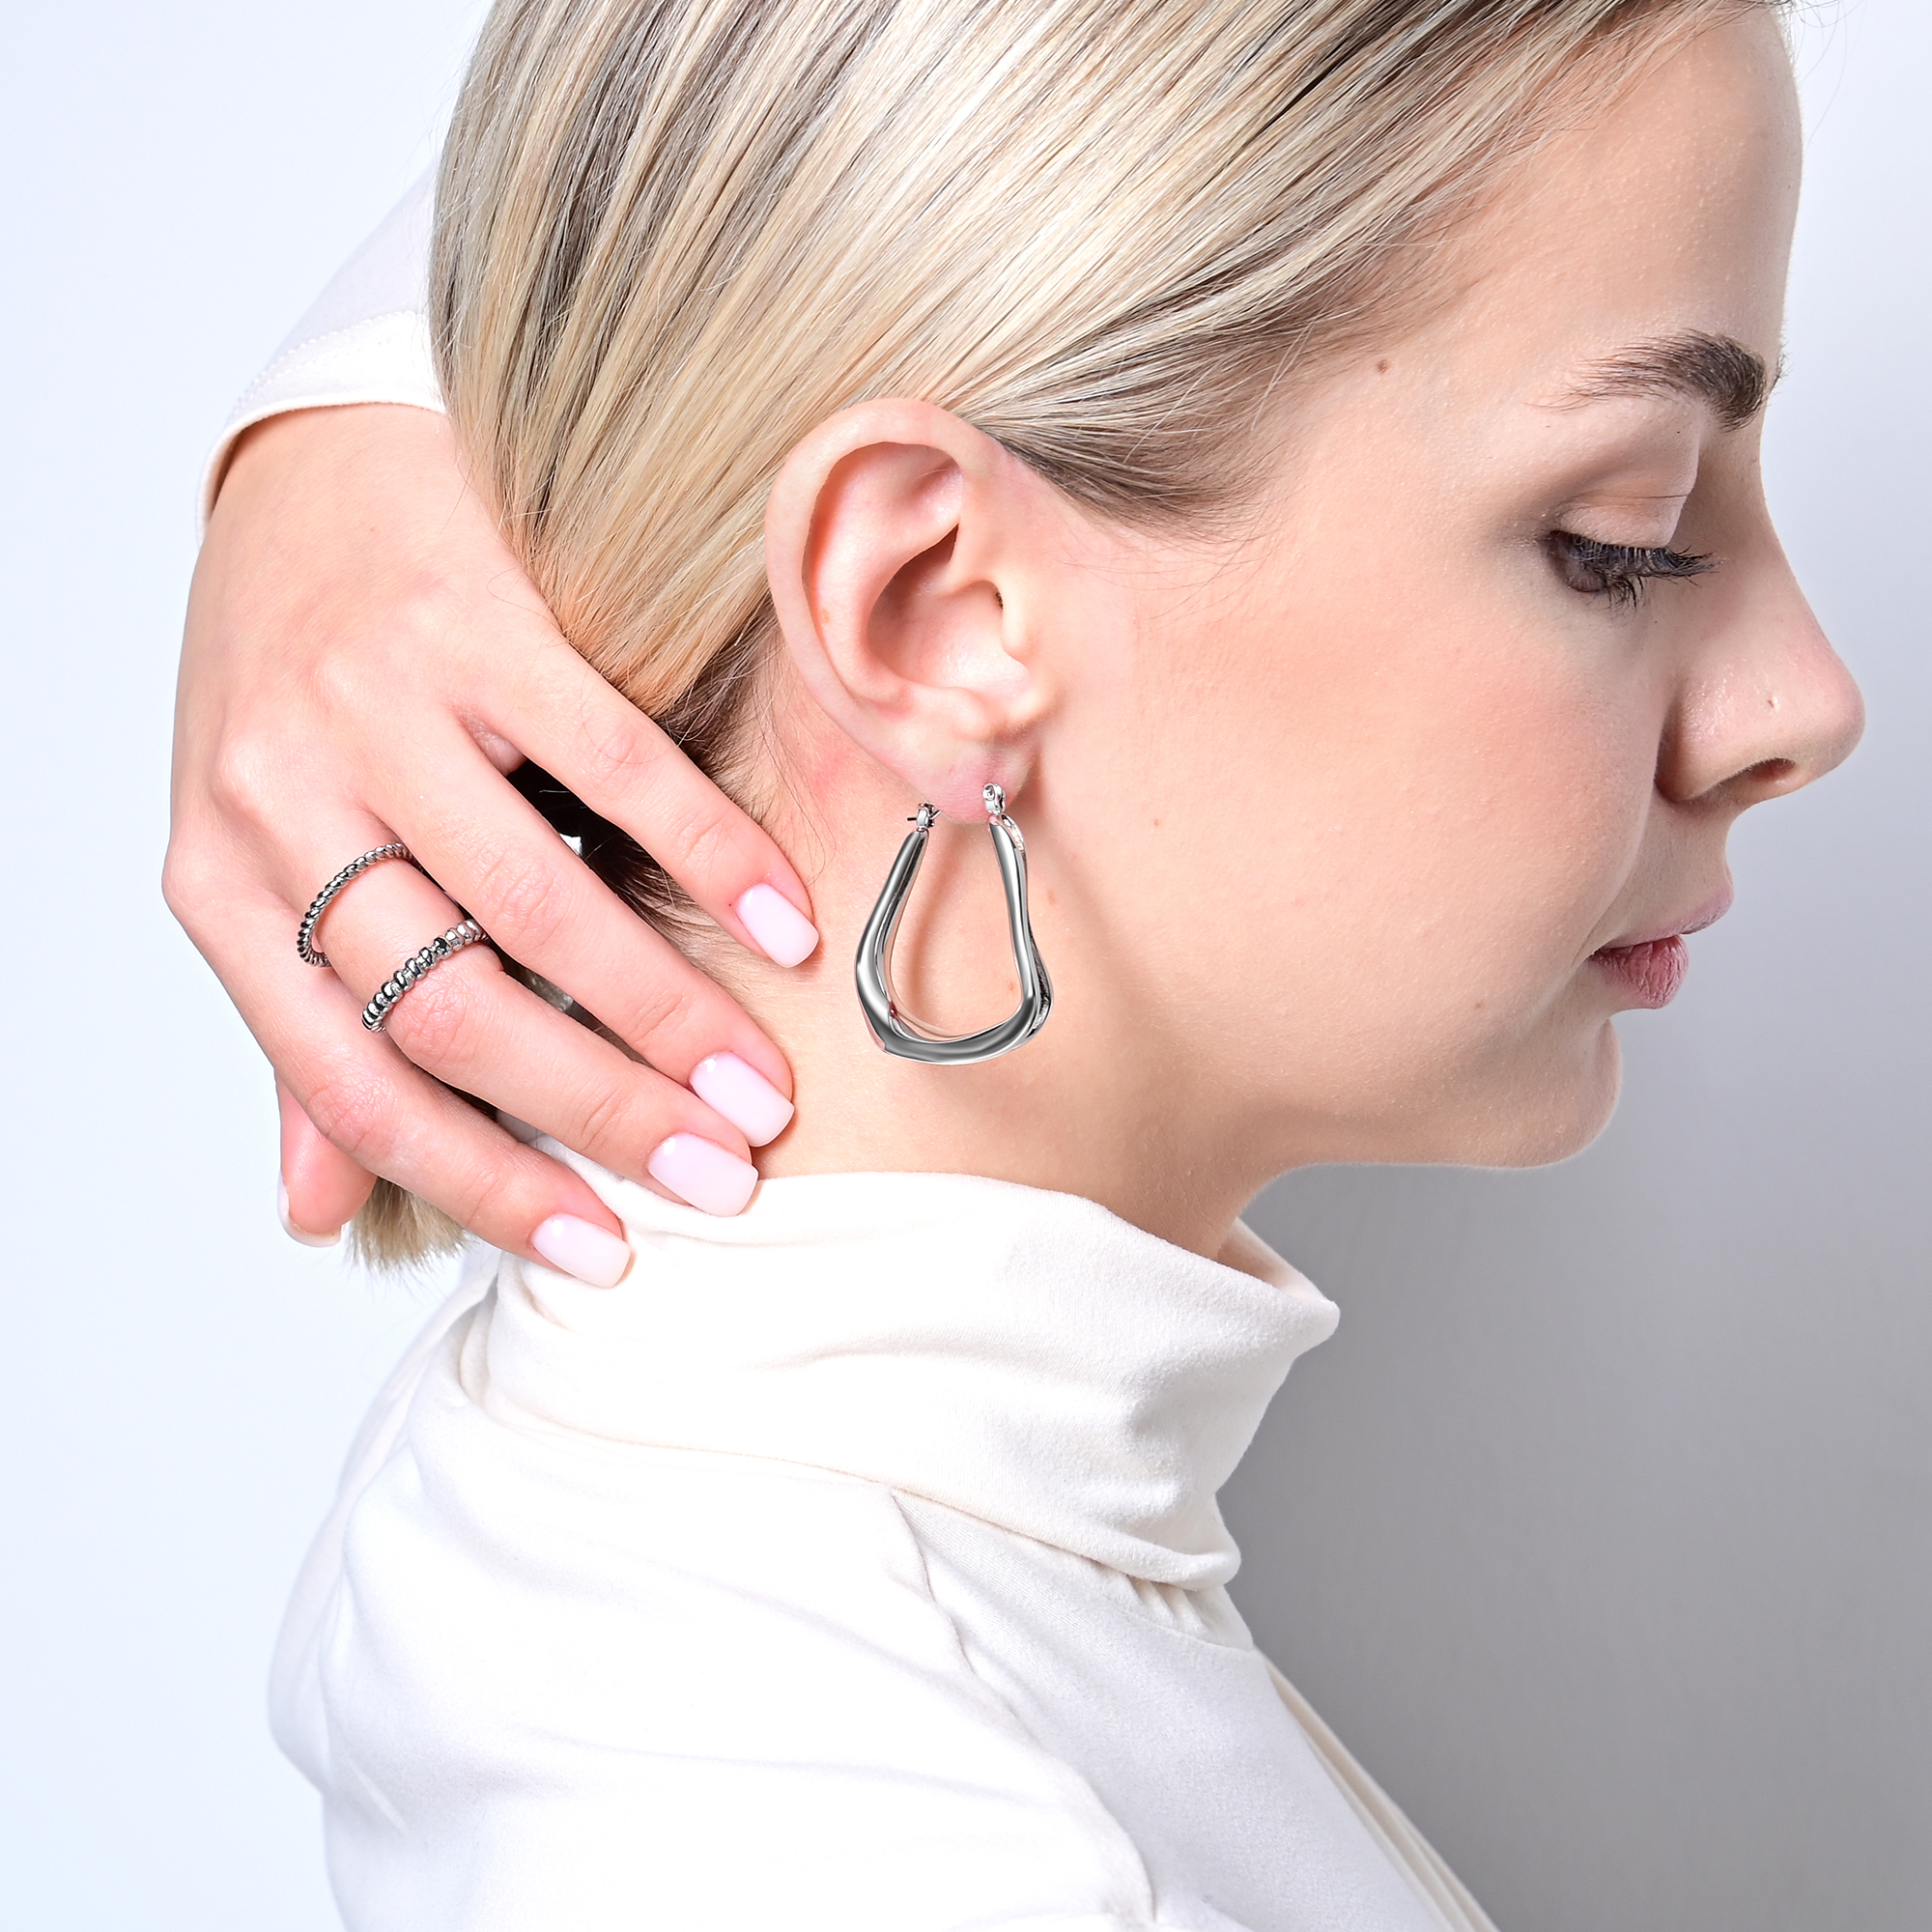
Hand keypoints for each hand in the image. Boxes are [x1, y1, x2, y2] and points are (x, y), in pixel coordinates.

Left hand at [168, 404, 817, 1281]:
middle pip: (457, 1013)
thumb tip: (315, 1211)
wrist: (304, 471)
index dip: (487, 1187)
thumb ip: (300, 1031)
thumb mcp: (265, 862)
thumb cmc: (294, 689)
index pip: (355, 1086)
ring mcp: (371, 707)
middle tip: (724, 1172)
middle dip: (607, 1114)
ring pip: (537, 907)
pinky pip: (610, 766)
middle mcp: (278, 806)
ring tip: (761, 1084)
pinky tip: (779, 925)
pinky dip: (708, 858)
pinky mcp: (470, 621)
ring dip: (668, 1013)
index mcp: (222, 892)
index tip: (605, 1251)